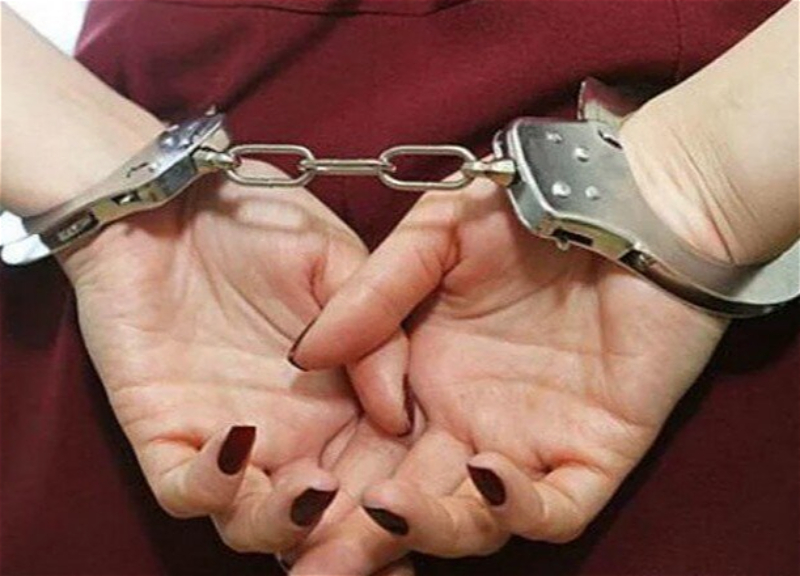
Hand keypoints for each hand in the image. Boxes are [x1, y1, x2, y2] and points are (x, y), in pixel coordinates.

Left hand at [59, 161, 412, 554]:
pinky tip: (235, 445)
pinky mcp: (166, 432)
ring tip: (314, 488)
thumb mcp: (339, 262)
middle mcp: (293, 433)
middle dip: (349, 539)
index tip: (420, 501)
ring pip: (256, 523)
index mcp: (345, 400)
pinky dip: (211, 485)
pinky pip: (186, 488)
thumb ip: (378, 333)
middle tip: (371, 531)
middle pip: (324, 518)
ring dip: (286, 522)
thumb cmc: (263, 221)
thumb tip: (400, 416)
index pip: (381, 470)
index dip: (402, 498)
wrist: (173, 196)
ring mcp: (228, 439)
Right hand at [288, 174, 726, 572]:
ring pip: (472, 519)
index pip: (364, 451)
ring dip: (427, 525)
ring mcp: (528, 443)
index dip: (323, 483)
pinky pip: (553, 507)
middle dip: (357, 537)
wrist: (630, 202)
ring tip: (383, 512)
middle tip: (311, 567)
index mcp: (423, 380)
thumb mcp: (435, 238)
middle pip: (407, 502)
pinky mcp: (593, 453)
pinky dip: (515, 505)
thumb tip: (301, 356)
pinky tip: (483, 471)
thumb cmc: (527, 212)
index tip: (270, 497)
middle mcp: (467, 422)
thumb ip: (371, 295)